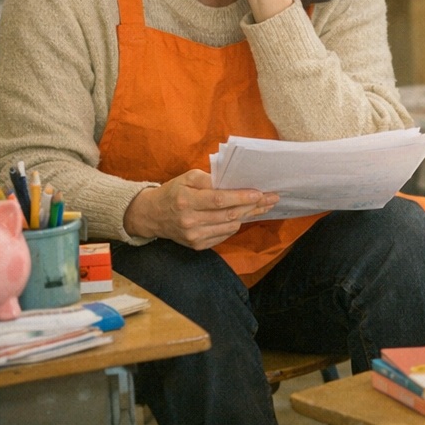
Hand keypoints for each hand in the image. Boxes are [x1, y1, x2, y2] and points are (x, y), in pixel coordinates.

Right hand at [122, 169, 277, 249]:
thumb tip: (233, 181)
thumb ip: (209, 178)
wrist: (152, 216)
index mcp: (186, 200)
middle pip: (229, 214)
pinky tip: (243, 216)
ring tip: (263, 206)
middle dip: (253, 206)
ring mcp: (194, 236)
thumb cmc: (173, 192)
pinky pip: (224, 235)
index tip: (259, 192)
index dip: (241, 197)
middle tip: (272, 198)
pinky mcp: (197, 246)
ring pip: (230, 226)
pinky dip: (235, 224)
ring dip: (248, 215)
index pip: (219, 200)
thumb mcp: (187, 178)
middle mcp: (190, 221)